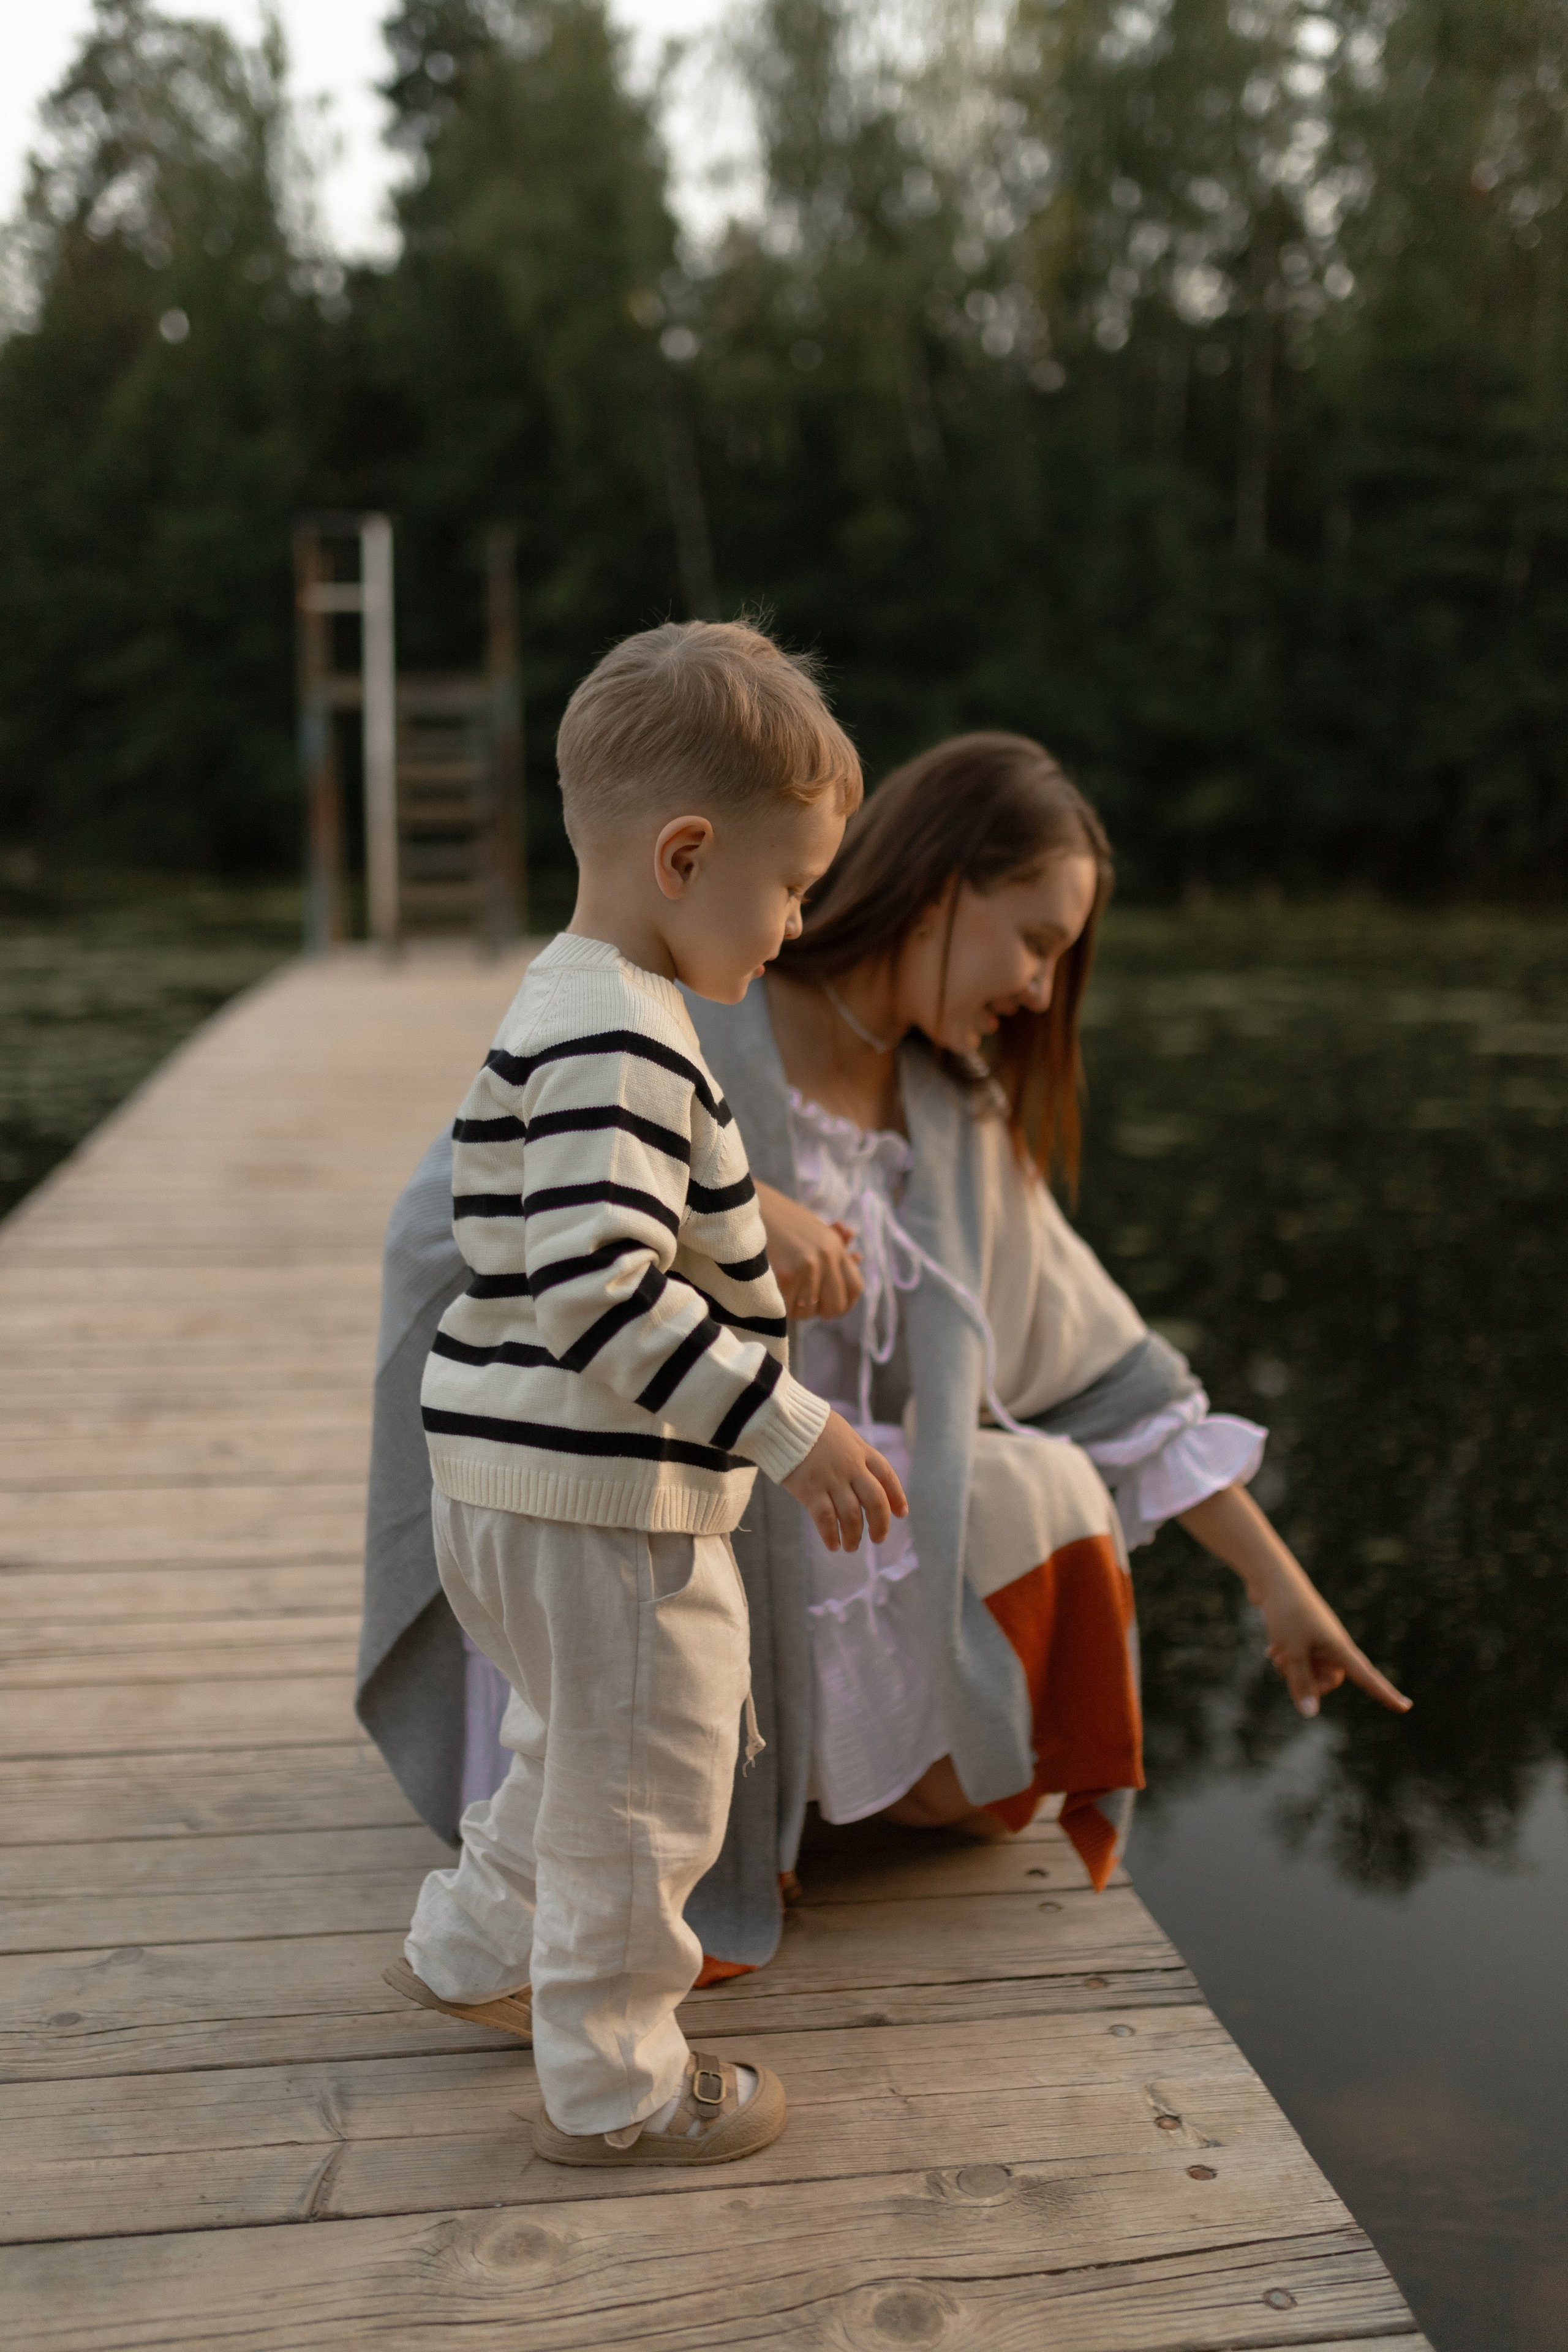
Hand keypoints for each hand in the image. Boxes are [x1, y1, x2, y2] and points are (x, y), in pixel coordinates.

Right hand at [755, 1179, 862, 1320]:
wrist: (741, 1207)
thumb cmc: (775, 1219)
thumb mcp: (811, 1228)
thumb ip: (834, 1247)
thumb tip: (857, 1259)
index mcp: (834, 1245)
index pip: (855, 1287)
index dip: (845, 1303)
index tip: (830, 1307)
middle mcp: (825, 1257)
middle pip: (836, 1305)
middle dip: (820, 1311)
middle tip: (807, 1305)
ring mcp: (806, 1268)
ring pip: (808, 1311)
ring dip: (795, 1307)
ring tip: (782, 1289)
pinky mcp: (784, 1277)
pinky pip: (787, 1309)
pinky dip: (778, 1306)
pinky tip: (770, 1290)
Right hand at [783, 1410, 907, 1551]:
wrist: (784, 1420)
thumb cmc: (811, 1424)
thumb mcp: (842, 1431)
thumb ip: (854, 1451)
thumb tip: (862, 1472)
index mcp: (861, 1450)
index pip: (887, 1476)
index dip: (897, 1496)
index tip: (901, 1514)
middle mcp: (851, 1467)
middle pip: (875, 1501)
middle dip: (880, 1524)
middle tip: (878, 1539)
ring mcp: (831, 1479)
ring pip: (851, 1515)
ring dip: (853, 1536)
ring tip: (851, 1546)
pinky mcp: (810, 1490)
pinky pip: (825, 1519)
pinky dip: (830, 1535)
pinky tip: (832, 1545)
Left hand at [1177, 1483, 1410, 1717]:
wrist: (1271, 1578)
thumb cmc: (1286, 1613)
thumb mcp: (1291, 1652)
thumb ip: (1300, 1683)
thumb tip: (1310, 1714)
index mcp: (1339, 1648)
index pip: (1368, 1678)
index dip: (1385, 1694)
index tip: (1405, 1708)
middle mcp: (1333, 1644)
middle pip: (1331, 1679)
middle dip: (1308, 1682)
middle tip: (1286, 1667)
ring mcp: (1319, 1637)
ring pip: (1311, 1669)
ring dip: (1293, 1669)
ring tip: (1276, 1655)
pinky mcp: (1304, 1633)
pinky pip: (1299, 1657)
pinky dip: (1286, 1658)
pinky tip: (1272, 1650)